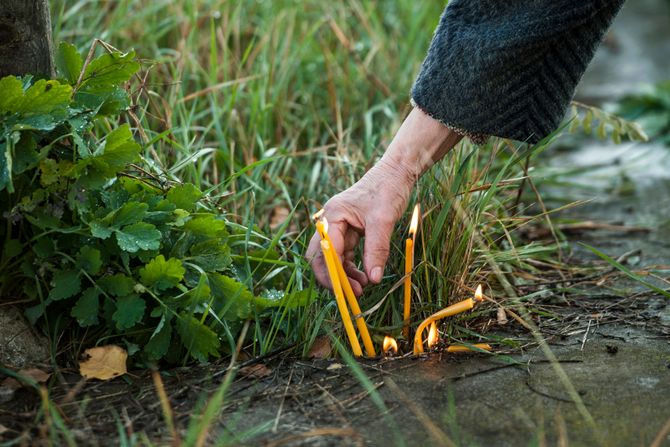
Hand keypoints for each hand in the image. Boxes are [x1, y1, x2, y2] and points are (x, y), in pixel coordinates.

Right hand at [307, 107, 462, 294]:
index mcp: (332, 216)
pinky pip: (346, 254)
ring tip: (364, 286)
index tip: (348, 291)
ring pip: (334, 258)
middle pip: (321, 257)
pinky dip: (353, 266)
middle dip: (334, 277)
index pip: (325, 252)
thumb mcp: (383, 220)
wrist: (397, 172)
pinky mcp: (350, 230)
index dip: (334, 274)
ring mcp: (339, 226)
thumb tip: (374, 278)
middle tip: (353, 293)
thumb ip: (377, 249)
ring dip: (345, 274)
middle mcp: (331, 221)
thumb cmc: (388, 189)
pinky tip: (367, 275)